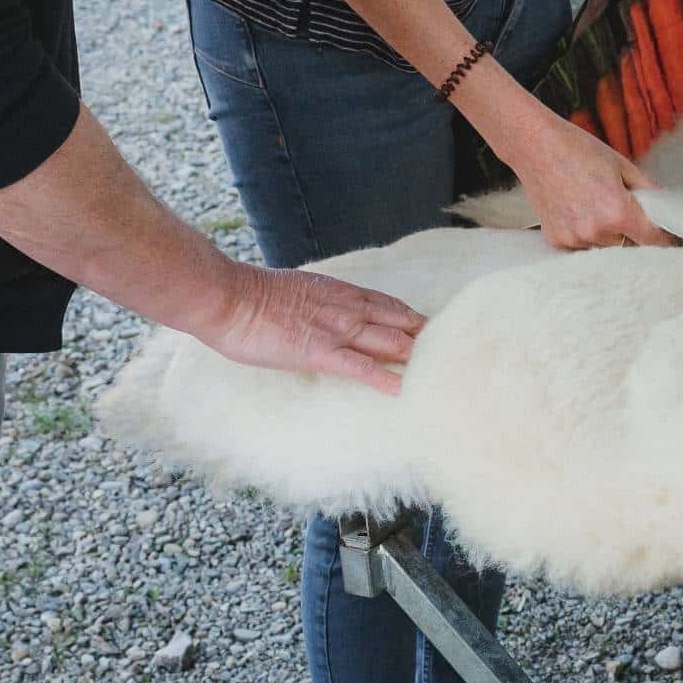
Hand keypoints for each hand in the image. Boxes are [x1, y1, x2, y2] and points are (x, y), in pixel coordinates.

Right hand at [194, 263, 426, 396]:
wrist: (229, 297)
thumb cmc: (253, 297)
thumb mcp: (297, 293)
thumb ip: (320, 303)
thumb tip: (325, 315)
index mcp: (342, 293)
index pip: (392, 306)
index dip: (415, 321)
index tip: (434, 333)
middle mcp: (349, 309)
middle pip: (402, 324)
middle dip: (428, 340)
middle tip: (453, 356)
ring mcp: (338, 330)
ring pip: (391, 342)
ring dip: (417, 358)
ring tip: (441, 374)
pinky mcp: (321, 352)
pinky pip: (362, 367)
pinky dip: (385, 379)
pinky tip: (403, 390)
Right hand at [507, 108, 678, 250]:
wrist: (535, 146)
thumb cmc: (578, 150)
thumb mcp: (623, 165)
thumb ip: (648, 191)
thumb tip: (668, 210)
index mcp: (617, 212)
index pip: (653, 240)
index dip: (664, 239)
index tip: (669, 238)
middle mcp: (596, 231)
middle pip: (630, 246)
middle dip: (635, 234)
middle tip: (628, 213)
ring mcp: (574, 238)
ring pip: (607, 249)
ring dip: (611, 237)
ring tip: (598, 207)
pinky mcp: (557, 240)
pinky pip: (584, 246)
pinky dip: (589, 236)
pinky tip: (580, 212)